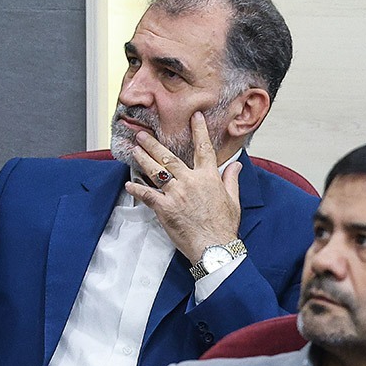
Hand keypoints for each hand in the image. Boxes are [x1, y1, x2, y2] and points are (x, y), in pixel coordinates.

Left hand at [124, 112, 242, 261]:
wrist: (214, 247)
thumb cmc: (224, 226)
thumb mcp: (233, 200)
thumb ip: (231, 179)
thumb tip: (235, 165)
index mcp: (209, 178)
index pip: (204, 149)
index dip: (199, 131)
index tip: (195, 117)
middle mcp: (190, 182)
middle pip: (169, 157)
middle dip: (153, 144)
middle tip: (142, 134)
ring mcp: (176, 194)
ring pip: (155, 171)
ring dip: (143, 159)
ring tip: (134, 150)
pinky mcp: (164, 208)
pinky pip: (147, 194)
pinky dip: (137, 189)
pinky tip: (129, 184)